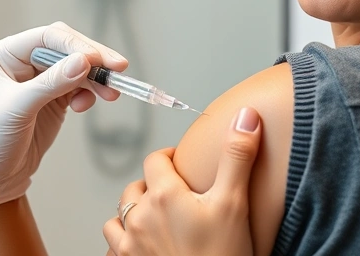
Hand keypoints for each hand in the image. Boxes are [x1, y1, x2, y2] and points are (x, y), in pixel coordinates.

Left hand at [0, 21, 127, 206]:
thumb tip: (84, 61)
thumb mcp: (20, 110)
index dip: (74, 45)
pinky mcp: (54, 94)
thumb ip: (52, 84)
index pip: (46, 38)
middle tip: (118, 68)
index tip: (98, 60)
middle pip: (66, 47)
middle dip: (93, 58)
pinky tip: (85, 105)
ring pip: (77, 65)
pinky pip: (80, 84)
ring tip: (112, 93)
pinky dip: (89, 91)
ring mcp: (39, 77)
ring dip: (97, 77)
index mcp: (4, 54)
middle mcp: (21, 60)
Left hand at [103, 107, 261, 255]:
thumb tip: (245, 116)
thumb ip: (238, 156)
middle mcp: (140, 217)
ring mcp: (130, 244)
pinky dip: (123, 240)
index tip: (182, 163)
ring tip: (154, 217)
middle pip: (137, 186)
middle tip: (176, 193)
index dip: (170, 158)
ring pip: (119, 215)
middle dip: (154, 185)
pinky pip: (113, 246)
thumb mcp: (235, 202)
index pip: (156, 159)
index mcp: (164, 195)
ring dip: (134, 212)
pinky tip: (140, 243)